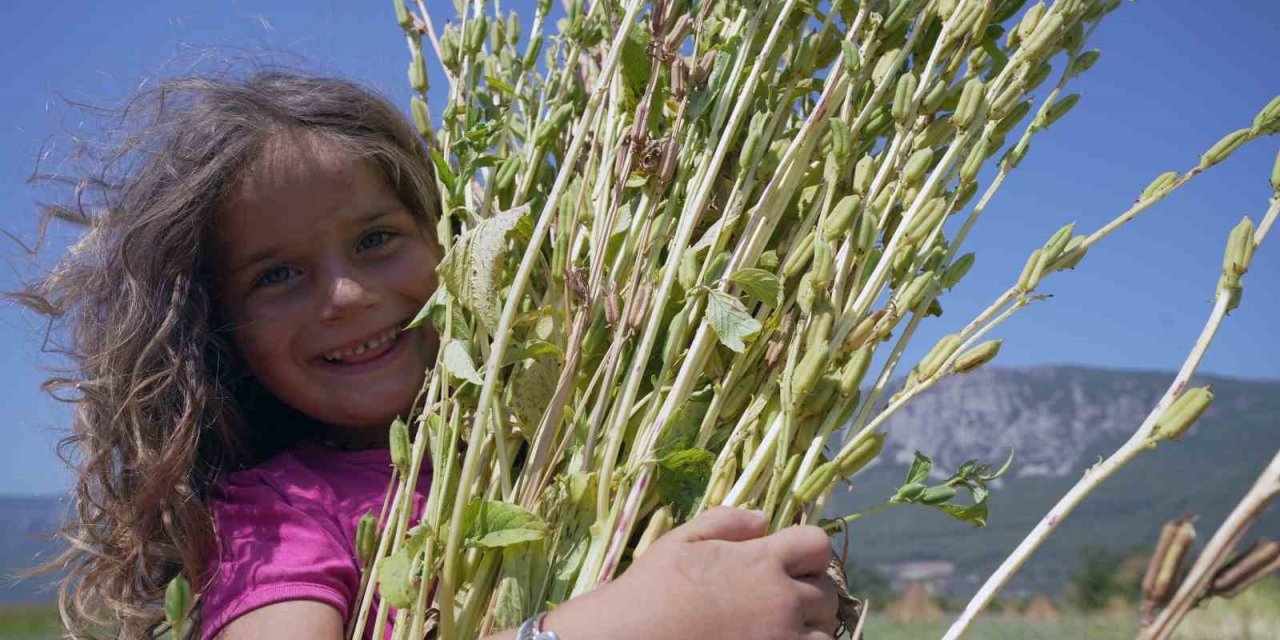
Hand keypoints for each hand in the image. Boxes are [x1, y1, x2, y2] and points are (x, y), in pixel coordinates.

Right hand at [545, 507, 840, 639]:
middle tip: (784, 604)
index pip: (816, 545)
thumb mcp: (681, 541)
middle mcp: (780, 600)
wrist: (628, 639)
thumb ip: (726, 522)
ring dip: (810, 631)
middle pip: (827, 593)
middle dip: (811, 596)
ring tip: (782, 631)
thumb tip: (763, 520)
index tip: (792, 565)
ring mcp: (781, 639)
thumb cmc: (650, 590)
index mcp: (761, 561)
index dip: (807, 554)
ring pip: (826, 635)